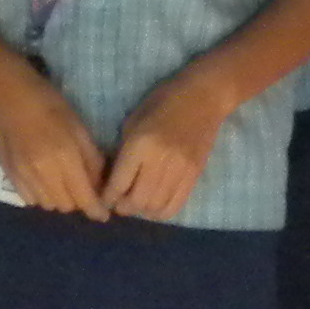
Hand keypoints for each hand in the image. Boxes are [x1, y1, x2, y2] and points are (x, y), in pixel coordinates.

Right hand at [0, 57, 108, 218]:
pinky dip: (43, 196)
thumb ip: (91, 158)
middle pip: (67, 206)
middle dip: (79, 201)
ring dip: (60, 199)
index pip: (84, 198)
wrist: (5, 95)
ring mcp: (23, 176)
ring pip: (48, 205)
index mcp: (64, 158)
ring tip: (64, 182)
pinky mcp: (10, 176)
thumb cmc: (48, 103)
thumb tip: (99, 184)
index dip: (96, 210)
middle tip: (83, 187)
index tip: (103, 214)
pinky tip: (45, 180)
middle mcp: (42, 173)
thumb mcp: (78, 126)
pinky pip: (31, 200)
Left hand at [107, 64, 229, 222]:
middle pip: (137, 201)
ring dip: (143, 211)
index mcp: (141, 144)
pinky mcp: (195, 176)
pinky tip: (155, 204)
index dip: (108, 197)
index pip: (119, 184)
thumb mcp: (134, 120)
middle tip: (120, 203)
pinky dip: (161, 212)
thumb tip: (114, 179)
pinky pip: (176, 206)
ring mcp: (181, 171)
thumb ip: (124, 151)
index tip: (105, 198)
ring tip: (138, 203)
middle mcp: (160, 161)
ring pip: (156, 207)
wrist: (204, 97)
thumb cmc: (164, 101)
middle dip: (124, 207)